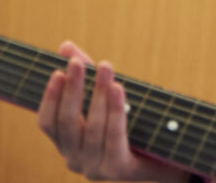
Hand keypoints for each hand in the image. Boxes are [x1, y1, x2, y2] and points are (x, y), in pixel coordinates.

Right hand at [37, 41, 187, 181]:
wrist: (167, 159)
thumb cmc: (133, 125)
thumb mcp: (108, 100)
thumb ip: (86, 76)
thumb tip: (65, 45)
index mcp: (68, 146)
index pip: (47, 123)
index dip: (50, 98)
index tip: (57, 71)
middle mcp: (75, 160)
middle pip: (67, 122)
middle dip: (73, 90)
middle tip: (76, 63)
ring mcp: (95, 168)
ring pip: (92, 127)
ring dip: (97, 94)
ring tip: (105, 67)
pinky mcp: (118, 170)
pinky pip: (114, 136)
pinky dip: (115, 111)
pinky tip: (117, 88)